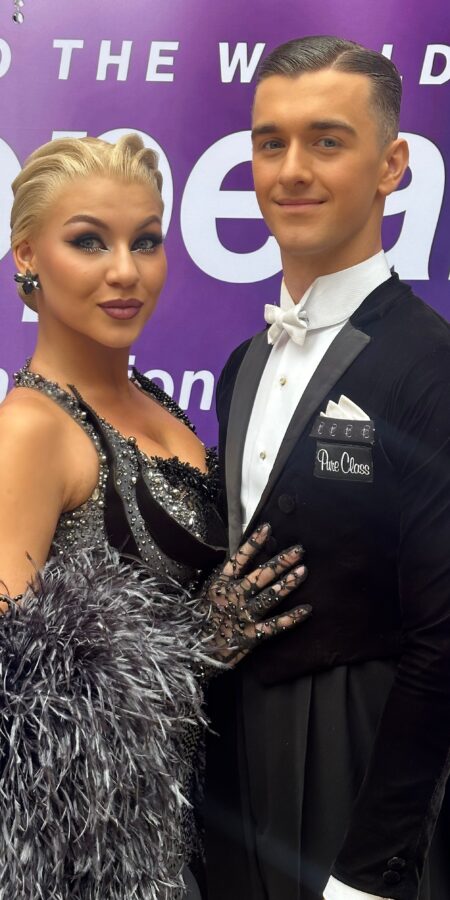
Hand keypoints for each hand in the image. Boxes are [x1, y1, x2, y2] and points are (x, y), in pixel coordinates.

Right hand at [201, 524, 309, 664]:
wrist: (190, 652)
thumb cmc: (196, 623)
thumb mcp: (204, 597)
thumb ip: (220, 583)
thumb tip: (233, 566)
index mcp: (221, 585)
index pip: (239, 559)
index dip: (253, 544)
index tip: (267, 528)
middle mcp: (234, 596)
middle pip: (261, 575)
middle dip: (281, 562)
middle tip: (299, 550)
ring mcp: (243, 615)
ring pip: (269, 596)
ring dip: (288, 583)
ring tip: (303, 571)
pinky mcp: (251, 635)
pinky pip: (275, 625)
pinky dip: (292, 618)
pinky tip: (307, 610)